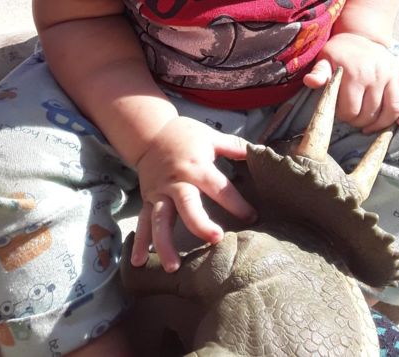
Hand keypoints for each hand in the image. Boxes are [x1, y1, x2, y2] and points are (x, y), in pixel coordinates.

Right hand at [131, 116, 255, 272]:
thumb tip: (261, 151)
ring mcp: (160, 193)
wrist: (150, 132)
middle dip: (200, 223)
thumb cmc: (185, 135)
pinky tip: (138, 261)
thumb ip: (234, 146)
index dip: (237, 204)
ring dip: (165, 243)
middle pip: (187, 205)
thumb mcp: (210, 136)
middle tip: (215, 239)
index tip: (252, 217)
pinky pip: (144, 222)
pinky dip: (140, 242)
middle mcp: (177, 182)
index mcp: (197, 167)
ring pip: (161, 220)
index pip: (219, 188)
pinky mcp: (148, 200)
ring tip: (173, 267)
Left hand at [303, 33, 398, 133]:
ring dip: (383, 124)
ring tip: (371, 126)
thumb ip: (318, 74)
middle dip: (361, 122)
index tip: (341, 113)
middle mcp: (376, 74)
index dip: (344, 117)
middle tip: (354, 121)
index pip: (351, 111)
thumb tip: (310, 82)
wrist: (359, 35)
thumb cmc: (338, 52)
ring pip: (393, 109)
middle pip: (371, 113)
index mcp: (355, 73)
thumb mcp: (324, 60)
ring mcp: (391, 74)